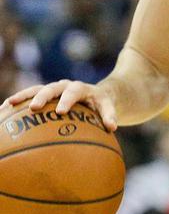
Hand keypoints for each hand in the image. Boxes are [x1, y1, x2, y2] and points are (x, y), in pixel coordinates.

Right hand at [2, 80, 117, 131]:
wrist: (95, 93)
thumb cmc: (101, 103)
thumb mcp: (107, 106)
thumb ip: (110, 115)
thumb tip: (113, 128)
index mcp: (81, 88)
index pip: (74, 92)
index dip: (67, 100)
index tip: (60, 111)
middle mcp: (65, 86)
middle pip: (52, 88)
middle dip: (43, 97)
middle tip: (34, 108)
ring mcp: (52, 89)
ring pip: (36, 90)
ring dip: (22, 97)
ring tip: (7, 105)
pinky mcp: (43, 94)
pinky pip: (27, 97)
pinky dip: (16, 103)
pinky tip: (2, 112)